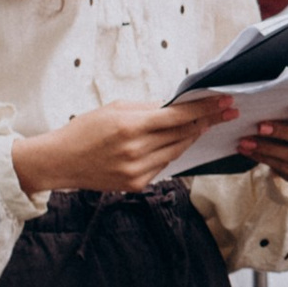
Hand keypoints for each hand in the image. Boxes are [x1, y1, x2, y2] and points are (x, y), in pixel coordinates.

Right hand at [13, 96, 231, 196]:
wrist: (60, 161)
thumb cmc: (84, 130)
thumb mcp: (115, 109)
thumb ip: (148, 108)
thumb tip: (176, 106)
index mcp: (131, 127)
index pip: (179, 116)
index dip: (205, 108)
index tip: (224, 101)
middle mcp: (137, 151)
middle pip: (184, 134)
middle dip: (208, 120)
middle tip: (227, 111)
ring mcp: (138, 170)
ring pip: (178, 150)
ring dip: (193, 136)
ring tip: (206, 123)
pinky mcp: (137, 184)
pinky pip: (164, 164)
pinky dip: (172, 152)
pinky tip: (177, 142)